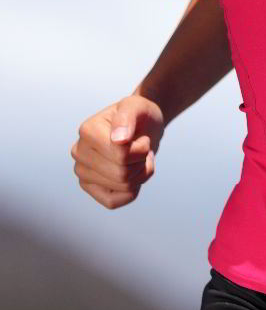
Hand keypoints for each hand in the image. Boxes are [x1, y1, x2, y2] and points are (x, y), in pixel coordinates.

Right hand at [70, 94, 164, 209]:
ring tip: (137, 158)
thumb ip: (127, 118)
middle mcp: (79, 152)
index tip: (140, 136)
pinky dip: (132, 191)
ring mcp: (82, 172)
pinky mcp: (89, 187)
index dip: (141, 149)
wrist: (143, 124)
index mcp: (87, 131)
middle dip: (141, 161)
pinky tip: (132, 174)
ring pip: (122, 186)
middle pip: (122, 174)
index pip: (122, 156)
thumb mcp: (137, 107)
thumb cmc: (139, 114)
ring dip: (140, 173)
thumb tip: (119, 140)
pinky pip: (113, 202)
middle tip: (140, 147)